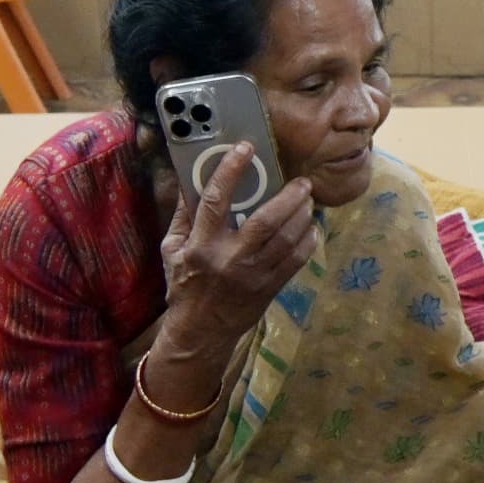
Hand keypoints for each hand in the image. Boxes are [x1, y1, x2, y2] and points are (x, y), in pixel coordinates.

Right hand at [158, 143, 317, 358]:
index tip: (246, 148)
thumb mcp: (173, 251)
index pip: (216, 201)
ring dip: (303, 214)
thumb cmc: (185, 286)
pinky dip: (309, 238)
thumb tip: (191, 179)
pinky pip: (298, 258)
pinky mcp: (272, 287)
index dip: (231, 171)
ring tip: (308, 198)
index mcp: (202, 246)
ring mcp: (254, 275)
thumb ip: (183, 215)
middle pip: (266, 221)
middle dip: (288, 197)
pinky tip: (310, 224)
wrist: (201, 334)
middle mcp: (230, 259)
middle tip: (301, 181)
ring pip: (287, 239)